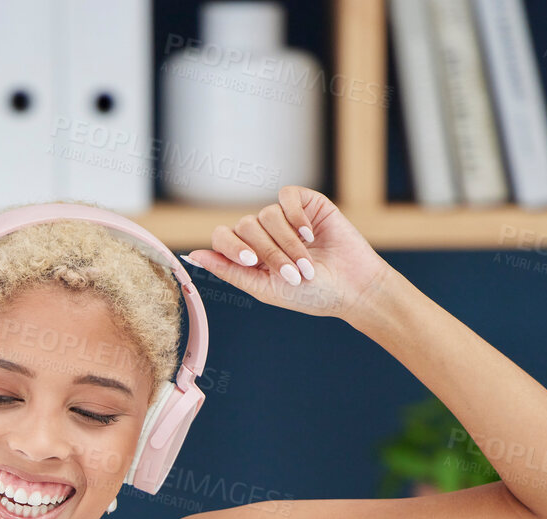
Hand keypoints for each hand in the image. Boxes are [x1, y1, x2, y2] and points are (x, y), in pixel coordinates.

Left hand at [182, 186, 391, 323]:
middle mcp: (264, 233)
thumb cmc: (311, 294)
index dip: (230, 246)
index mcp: (250, 254)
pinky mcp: (306, 203)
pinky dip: (296, 216)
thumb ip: (230, 271)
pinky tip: (310, 235)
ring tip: (307, 264)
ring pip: (267, 214)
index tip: (249, 261)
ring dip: (287, 243)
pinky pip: (287, 196)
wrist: (352, 287)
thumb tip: (193, 256)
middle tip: (291, 273)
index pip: (223, 237)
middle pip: (245, 226)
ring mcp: (285, 217)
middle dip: (268, 252)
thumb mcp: (266, 288)